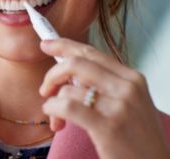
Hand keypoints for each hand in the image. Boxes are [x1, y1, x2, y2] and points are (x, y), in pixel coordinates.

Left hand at [39, 38, 169, 158]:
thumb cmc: (137, 138)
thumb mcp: (129, 103)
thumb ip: (104, 83)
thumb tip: (66, 71)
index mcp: (132, 78)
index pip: (91, 52)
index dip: (64, 45)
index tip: (46, 44)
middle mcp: (127, 87)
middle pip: (75, 64)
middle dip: (52, 74)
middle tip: (44, 89)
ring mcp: (119, 106)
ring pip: (68, 88)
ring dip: (53, 102)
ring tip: (57, 120)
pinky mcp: (108, 127)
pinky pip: (67, 106)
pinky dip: (53, 109)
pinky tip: (56, 121)